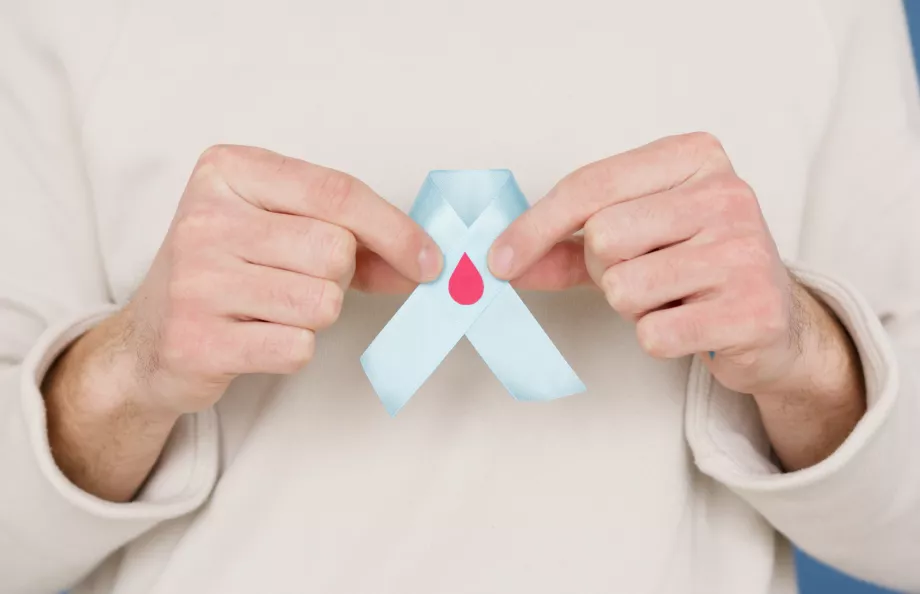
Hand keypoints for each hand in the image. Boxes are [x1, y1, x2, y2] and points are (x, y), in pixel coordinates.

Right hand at [42, 145, 441, 499]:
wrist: (151, 337)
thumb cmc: (230, 271)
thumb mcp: (280, 229)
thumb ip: (352, 236)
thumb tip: (424, 262)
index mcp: (228, 170)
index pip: (336, 192)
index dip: (395, 230)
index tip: (428, 260)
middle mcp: (205, 217)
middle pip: (334, 250)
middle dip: (338, 276)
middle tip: (299, 280)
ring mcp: (195, 280)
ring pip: (322, 302)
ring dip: (315, 315)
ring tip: (272, 308)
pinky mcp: (196, 340)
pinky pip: (297, 347)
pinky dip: (293, 349)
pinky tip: (256, 337)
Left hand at [490, 133, 864, 468]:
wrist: (773, 321)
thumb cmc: (691, 266)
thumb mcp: (631, 238)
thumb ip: (564, 245)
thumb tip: (500, 263)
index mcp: (694, 156)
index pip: (589, 186)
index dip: (534, 228)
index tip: (499, 261)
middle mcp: (727, 193)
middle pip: (603, 238)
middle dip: (605, 270)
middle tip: (644, 273)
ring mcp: (745, 251)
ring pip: (624, 289)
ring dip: (632, 308)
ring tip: (672, 298)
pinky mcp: (753, 311)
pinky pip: (654, 334)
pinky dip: (659, 338)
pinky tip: (692, 325)